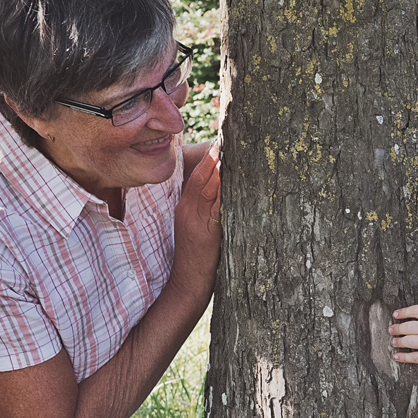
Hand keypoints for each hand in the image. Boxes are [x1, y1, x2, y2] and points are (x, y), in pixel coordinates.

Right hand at [170, 141, 220, 299]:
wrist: (187, 284)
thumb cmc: (196, 258)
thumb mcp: (197, 229)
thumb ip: (206, 209)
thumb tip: (223, 191)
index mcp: (185, 207)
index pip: (197, 175)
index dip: (208, 155)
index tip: (221, 138)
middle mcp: (189, 210)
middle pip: (202, 175)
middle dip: (215, 154)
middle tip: (229, 132)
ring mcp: (196, 220)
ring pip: (209, 186)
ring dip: (220, 166)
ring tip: (231, 146)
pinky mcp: (206, 232)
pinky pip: (215, 205)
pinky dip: (222, 189)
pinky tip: (230, 175)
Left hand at [390, 280, 417, 364]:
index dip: (405, 311)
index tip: (396, 314)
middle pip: (411, 327)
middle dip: (398, 328)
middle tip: (391, 329)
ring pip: (411, 342)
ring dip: (400, 341)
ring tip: (394, 341)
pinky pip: (416, 358)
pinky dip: (404, 357)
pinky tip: (397, 356)